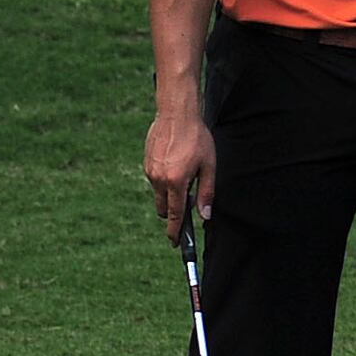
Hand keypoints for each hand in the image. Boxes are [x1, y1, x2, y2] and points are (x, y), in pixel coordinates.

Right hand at [144, 112, 217, 243]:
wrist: (176, 113)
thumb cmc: (196, 137)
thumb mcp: (208, 165)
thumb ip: (207, 193)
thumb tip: (204, 216)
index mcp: (176, 181)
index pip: (174, 214)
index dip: (175, 231)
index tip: (175, 243)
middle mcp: (159, 179)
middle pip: (163, 208)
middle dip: (172, 211)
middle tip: (189, 198)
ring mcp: (150, 171)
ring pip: (159, 193)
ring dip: (170, 192)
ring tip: (184, 173)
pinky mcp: (146, 162)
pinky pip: (155, 179)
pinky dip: (164, 179)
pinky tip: (175, 163)